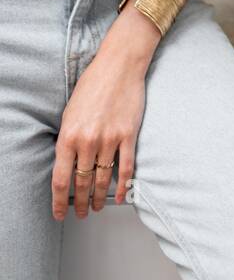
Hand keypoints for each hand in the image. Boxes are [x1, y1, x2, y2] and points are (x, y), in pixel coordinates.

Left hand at [52, 50, 148, 219]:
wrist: (119, 66)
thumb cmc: (93, 85)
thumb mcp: (70, 113)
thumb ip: (68, 139)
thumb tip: (67, 164)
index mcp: (68, 136)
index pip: (61, 179)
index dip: (59, 201)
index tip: (61, 213)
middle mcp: (88, 141)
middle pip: (82, 182)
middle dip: (81, 202)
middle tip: (82, 213)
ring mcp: (109, 139)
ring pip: (103, 178)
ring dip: (100, 197)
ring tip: (98, 207)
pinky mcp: (128, 135)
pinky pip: (125, 168)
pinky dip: (123, 185)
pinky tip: (119, 196)